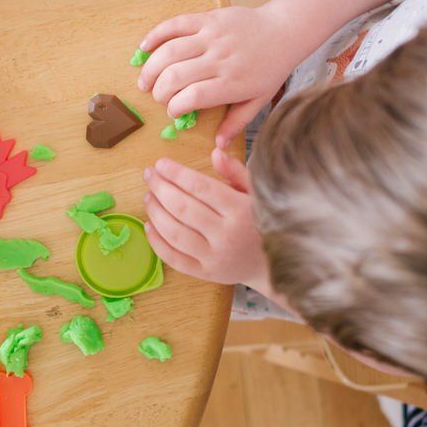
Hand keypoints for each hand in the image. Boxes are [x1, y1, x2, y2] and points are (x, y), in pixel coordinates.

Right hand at [137, 5, 297, 147]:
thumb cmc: (270, 69)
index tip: (173, 113)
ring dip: (151, 68)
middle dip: (159, 91)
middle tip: (157, 98)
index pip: (192, 97)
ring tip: (145, 81)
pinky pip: (175, 24)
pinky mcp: (207, 18)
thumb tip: (218, 145)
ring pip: (170, 51)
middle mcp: (219, 59)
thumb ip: (236, 122)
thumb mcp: (258, 100)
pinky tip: (144, 48)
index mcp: (231, 83)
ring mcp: (212, 36)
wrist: (284, 31)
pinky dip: (156, 35)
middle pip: (175, 76)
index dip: (174, 107)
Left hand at [143, 149, 269, 289]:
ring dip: (155, 212)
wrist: (277, 265)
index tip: (161, 163)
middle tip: (149, 175)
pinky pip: (174, 258)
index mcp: (240, 211)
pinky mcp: (206, 274)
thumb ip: (236, 172)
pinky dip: (157, 241)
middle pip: (183, 208)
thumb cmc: (262, 222)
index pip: (201, 187)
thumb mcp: (256, 193)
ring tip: (149, 196)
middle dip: (160, 188)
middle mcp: (226, 235)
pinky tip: (149, 224)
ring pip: (174, 233)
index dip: (177, 174)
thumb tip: (215, 152)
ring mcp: (214, 257)